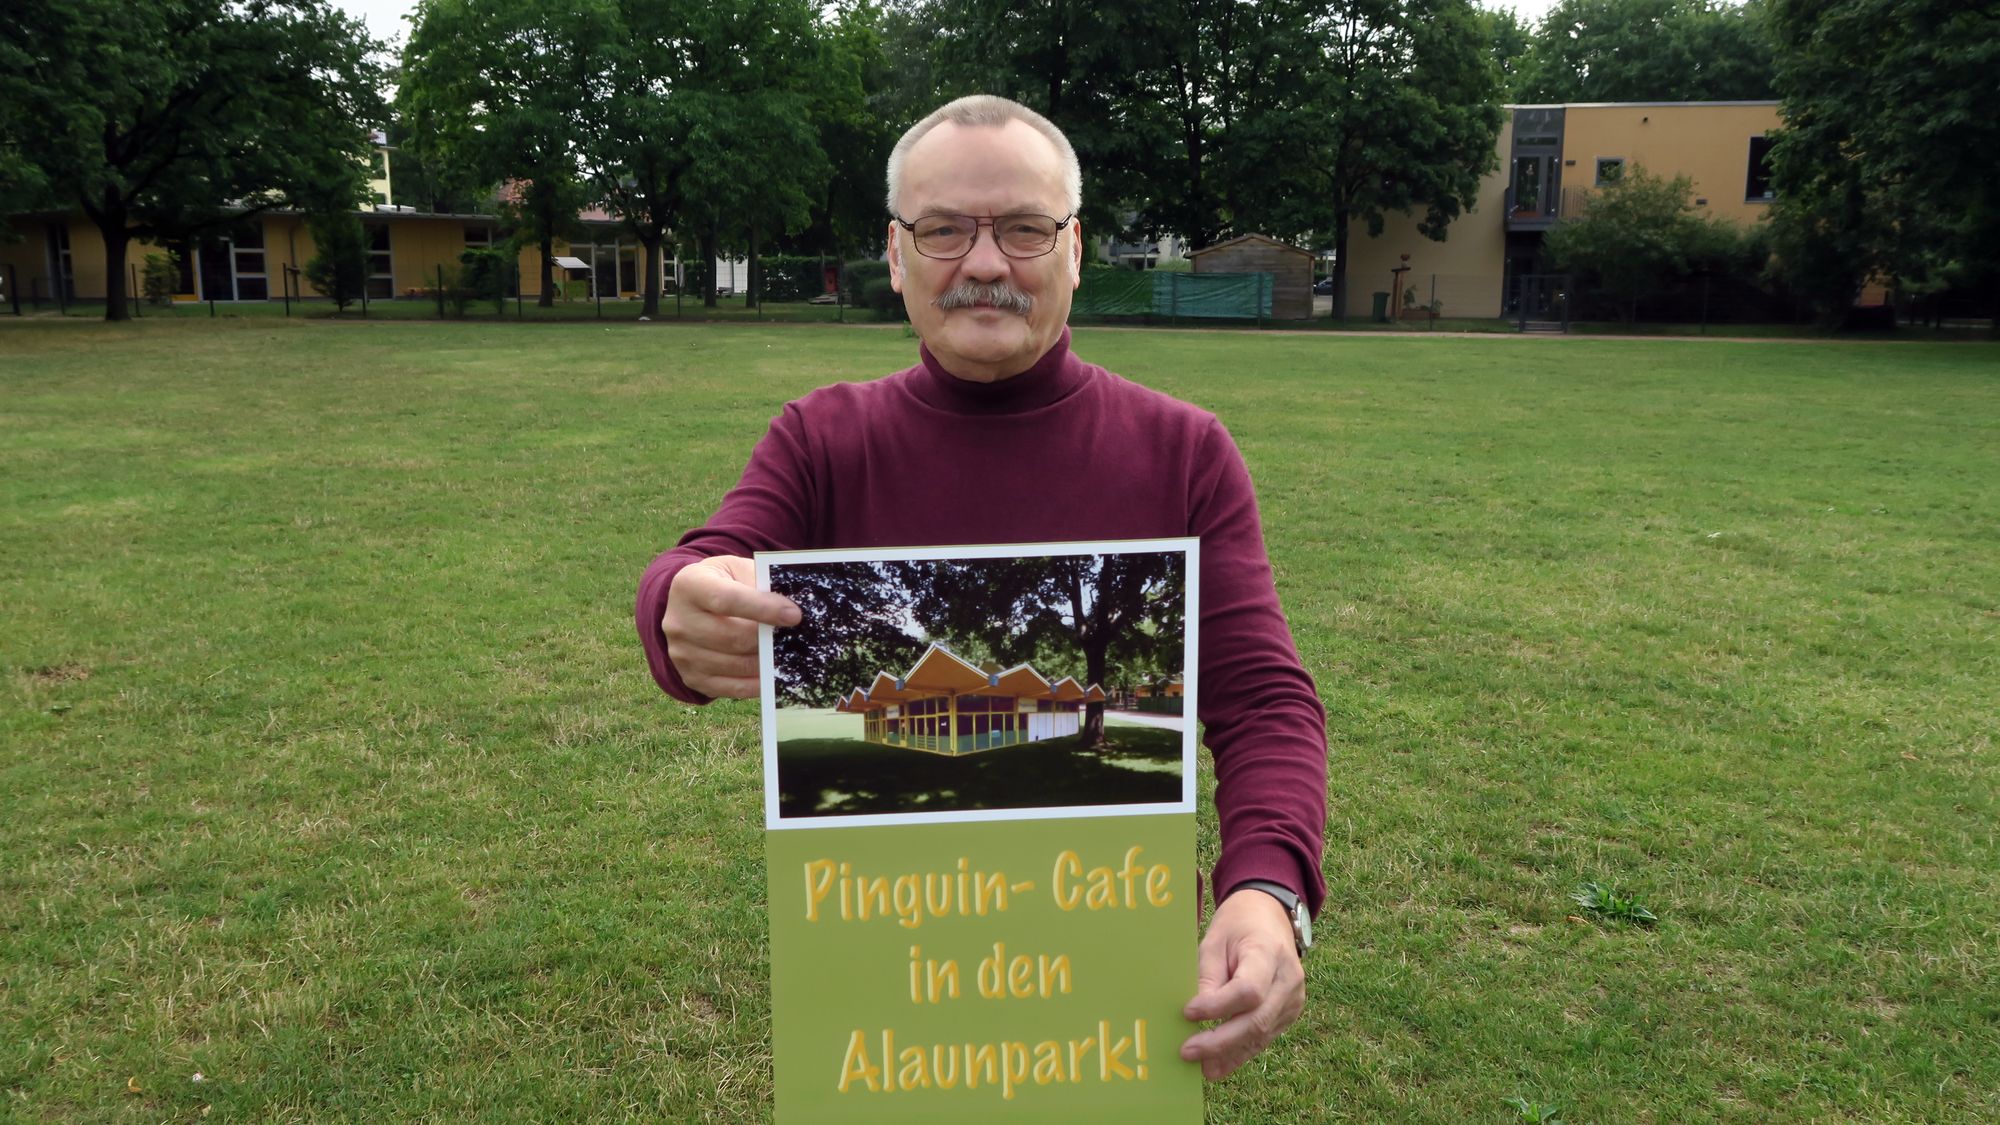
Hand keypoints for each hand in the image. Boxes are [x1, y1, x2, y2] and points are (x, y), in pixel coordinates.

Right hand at [661, 555, 800, 698]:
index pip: (726, 600)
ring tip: (785, 655)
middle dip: (767, 640)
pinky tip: (772, 674)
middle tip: (794, 638)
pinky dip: (756, 683)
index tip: (794, 615)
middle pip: (731, 637)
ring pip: (734, 665)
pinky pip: (731, 688)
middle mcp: (678, 622)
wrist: (690, 604)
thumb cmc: (723, 583)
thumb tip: (791, 612)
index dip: (762, 609)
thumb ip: (761, 586)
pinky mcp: (690, 677)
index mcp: (689, 586)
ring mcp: (681, 653)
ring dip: (765, 662)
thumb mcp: (737, 571)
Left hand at [1180, 888, 1305, 1079]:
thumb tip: (1194, 1016)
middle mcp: (1288, 979)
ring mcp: (1293, 999)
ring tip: (1202, 1068)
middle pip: (1257, 1020)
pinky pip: (1265, 1037)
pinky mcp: (1290, 1013)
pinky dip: (1241, 1052)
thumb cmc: (1238, 926)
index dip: (1218, 1006)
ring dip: (1230, 1054)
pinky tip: (1219, 1066)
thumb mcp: (1216, 940)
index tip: (1187, 1012)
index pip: (1248, 990)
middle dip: (1221, 1041)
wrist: (1270, 918)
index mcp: (1269, 952)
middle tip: (1188, 1052)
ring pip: (1262, 1034)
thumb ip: (1208, 977)